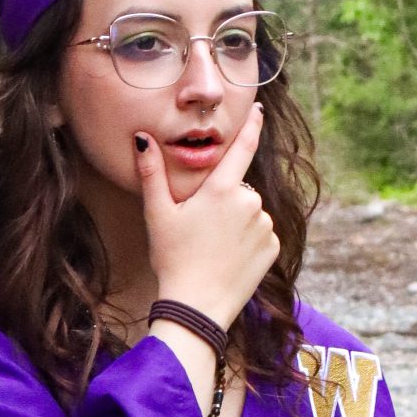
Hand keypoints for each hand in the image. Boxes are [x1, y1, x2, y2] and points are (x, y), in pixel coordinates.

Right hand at [133, 101, 278, 329]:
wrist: (197, 307)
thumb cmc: (173, 259)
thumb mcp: (158, 214)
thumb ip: (152, 173)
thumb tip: (142, 139)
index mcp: (221, 189)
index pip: (242, 147)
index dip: (251, 125)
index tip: (259, 110)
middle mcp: (249, 202)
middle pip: (237, 189)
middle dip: (222, 200)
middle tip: (199, 228)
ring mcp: (264, 225)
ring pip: (249, 212)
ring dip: (235, 221)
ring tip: (212, 246)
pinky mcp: (274, 247)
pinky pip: (261, 234)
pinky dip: (248, 241)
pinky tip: (228, 258)